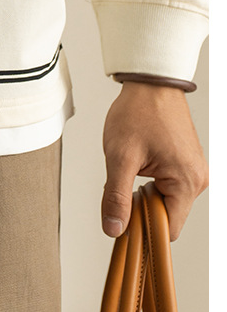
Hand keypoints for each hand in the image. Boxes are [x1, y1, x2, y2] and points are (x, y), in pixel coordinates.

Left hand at [101, 82, 207, 240]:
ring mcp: (194, 171)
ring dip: (144, 193)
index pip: (167, 230)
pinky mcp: (187, 163)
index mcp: (187, 182)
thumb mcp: (120, 156)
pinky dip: (151, 183)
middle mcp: (197, 179)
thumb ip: (116, 196)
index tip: (121, 218)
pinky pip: (169, 186)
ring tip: (131, 169)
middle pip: (168, 216)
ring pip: (166, 201)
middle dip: (141, 208)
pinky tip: (139, 165)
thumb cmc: (139, 111)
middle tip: (121, 186)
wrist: (150, 82)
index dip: (142, 229)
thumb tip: (113, 230)